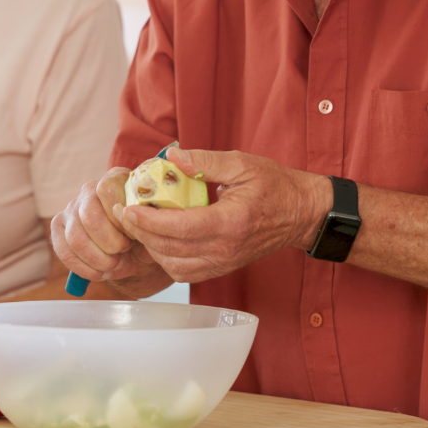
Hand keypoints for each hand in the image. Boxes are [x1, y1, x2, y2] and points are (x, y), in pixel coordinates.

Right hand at [51, 168, 168, 295]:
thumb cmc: (145, 233)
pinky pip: (64, 252)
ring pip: (76, 238)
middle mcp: (89, 189)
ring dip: (98, 259)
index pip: (107, 189)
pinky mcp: (58, 227)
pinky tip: (99, 273)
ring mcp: (71, 208)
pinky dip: (84, 269)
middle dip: (110, 243)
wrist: (135, 251)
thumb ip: (148, 222)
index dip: (119, 217)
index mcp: (115, 179)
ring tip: (114, 265)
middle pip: (90, 216)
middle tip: (124, 252)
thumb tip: (137, 223)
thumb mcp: (154, 226)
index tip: (133, 235)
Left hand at [119, 148, 328, 282]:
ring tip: (140, 225)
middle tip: (127, 213)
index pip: (181, 228)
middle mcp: (226, 249)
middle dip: (142, 233)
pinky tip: (159, 239)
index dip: (150, 220)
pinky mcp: (223, 268)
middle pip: (172, 250)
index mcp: (231, 222)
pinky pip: (186, 272)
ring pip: (175, 267)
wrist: (300, 214)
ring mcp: (224, 262)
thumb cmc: (275, 186)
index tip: (129, 208)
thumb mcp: (242, 163)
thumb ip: (206, 160)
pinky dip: (167, 258)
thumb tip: (172, 156)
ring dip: (153, 248)